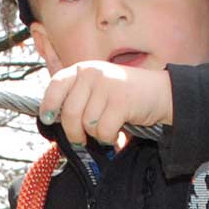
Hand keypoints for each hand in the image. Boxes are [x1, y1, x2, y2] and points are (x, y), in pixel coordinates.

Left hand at [40, 60, 172, 150]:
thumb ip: (76, 96)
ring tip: (108, 127)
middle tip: (81, 139)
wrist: (161, 93)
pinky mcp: (121, 101)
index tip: (47, 119)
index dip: (48, 105)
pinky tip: (117, 132)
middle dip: (74, 132)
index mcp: (83, 69)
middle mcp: (93, 73)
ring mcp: (107, 86)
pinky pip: (104, 130)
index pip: (56, 85)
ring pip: (87, 124)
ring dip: (97, 134)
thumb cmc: (123, 95)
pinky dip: (109, 138)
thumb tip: (51, 118)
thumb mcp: (97, 87)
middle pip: (69, 112)